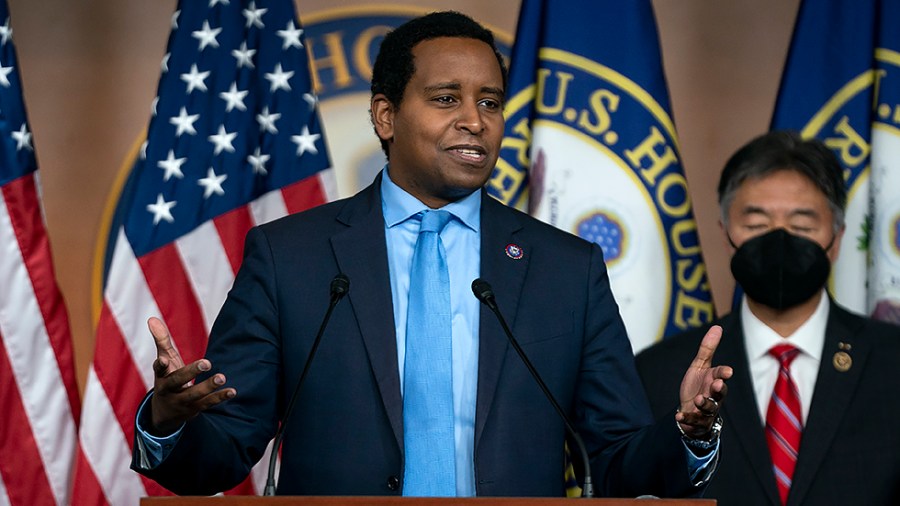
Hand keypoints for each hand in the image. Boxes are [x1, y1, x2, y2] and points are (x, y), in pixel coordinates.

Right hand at [148, 317, 234, 433]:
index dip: (160, 365)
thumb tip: (152, 318)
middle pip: (178, 381)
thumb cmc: (166, 378)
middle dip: (191, 372)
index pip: (158, 370)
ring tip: (222, 377)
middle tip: (207, 363)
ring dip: (208, 386)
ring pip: (194, 394)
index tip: (163, 360)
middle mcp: (169, 390)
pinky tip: (232, 391)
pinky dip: (220, 397)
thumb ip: (161, 340)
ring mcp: (181, 401)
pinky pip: (207, 404)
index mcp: (161, 376)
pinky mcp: (194, 409)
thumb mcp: (164, 360)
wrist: (164, 414)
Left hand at [676, 325, 732, 438]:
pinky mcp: (697, 421)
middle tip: (716, 385)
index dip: (723, 373)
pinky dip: (687, 418)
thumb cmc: (698, 385)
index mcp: (714, 380)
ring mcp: (706, 410)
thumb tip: (717, 327)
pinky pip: (693, 421)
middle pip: (719, 394)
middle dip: (718, 390)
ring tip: (698, 399)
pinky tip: (679, 416)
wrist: (690, 409)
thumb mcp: (700, 366)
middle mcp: (713, 396)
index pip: (720, 375)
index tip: (727, 371)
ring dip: (704, 404)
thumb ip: (707, 349)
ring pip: (709, 409)